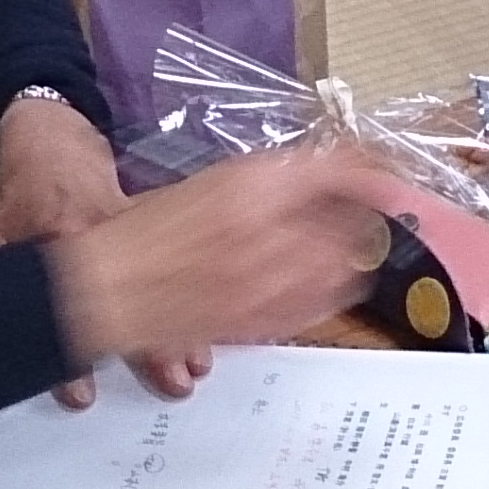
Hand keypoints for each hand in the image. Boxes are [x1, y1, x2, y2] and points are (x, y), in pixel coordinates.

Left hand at [0, 95, 179, 402]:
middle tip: (174, 382)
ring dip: (185, 323)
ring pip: (167, 279)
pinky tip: (214, 318)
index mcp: (56, 245)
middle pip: (132, 300)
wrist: (55, 138)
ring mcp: (132, 228)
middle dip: (155, 347)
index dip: (72, 359)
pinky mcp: (153, 217)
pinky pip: (181, 255)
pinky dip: (200, 286)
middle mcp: (99, 239)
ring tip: (200, 363)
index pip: (68, 309)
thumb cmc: (24, 195)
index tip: (84, 397)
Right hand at [40, 147, 389, 401]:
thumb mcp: (213, 184)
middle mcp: (269, 229)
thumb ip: (273, 178)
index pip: (340, 168)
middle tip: (367, 213)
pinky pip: (320, 305)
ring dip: (354, 254)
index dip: (370, 168)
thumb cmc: (146, 232)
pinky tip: (326, 285)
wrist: (106, 289)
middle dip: (366, 215)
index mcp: (253, 184)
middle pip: (352, 220)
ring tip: (349, 249)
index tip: (383, 171)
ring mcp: (269, 279)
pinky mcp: (263, 319)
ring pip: (344, 266)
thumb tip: (325, 174)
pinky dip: (332, 291)